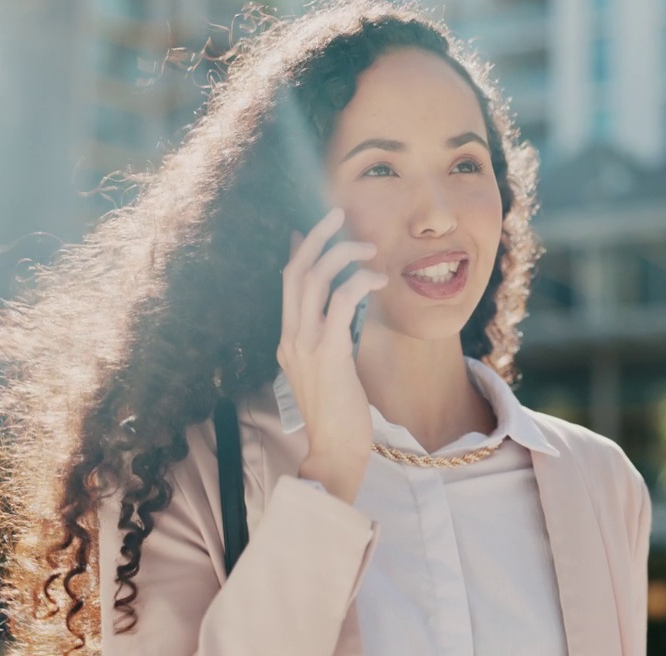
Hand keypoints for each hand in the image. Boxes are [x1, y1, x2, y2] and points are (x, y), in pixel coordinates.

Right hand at [277, 207, 386, 502]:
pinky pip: (340, 301)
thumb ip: (333, 337)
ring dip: (341, 254)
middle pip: (294, 271)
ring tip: (368, 247)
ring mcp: (305, 344)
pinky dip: (358, 281)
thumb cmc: (341, 415)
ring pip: (313, 279)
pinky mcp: (328, 352)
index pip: (288, 283)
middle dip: (316, 237)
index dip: (300, 251)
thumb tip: (344, 310)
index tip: (312, 227)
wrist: (336, 451)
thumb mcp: (332, 370)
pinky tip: (378, 279)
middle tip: (338, 214)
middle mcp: (290, 338)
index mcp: (288, 341)